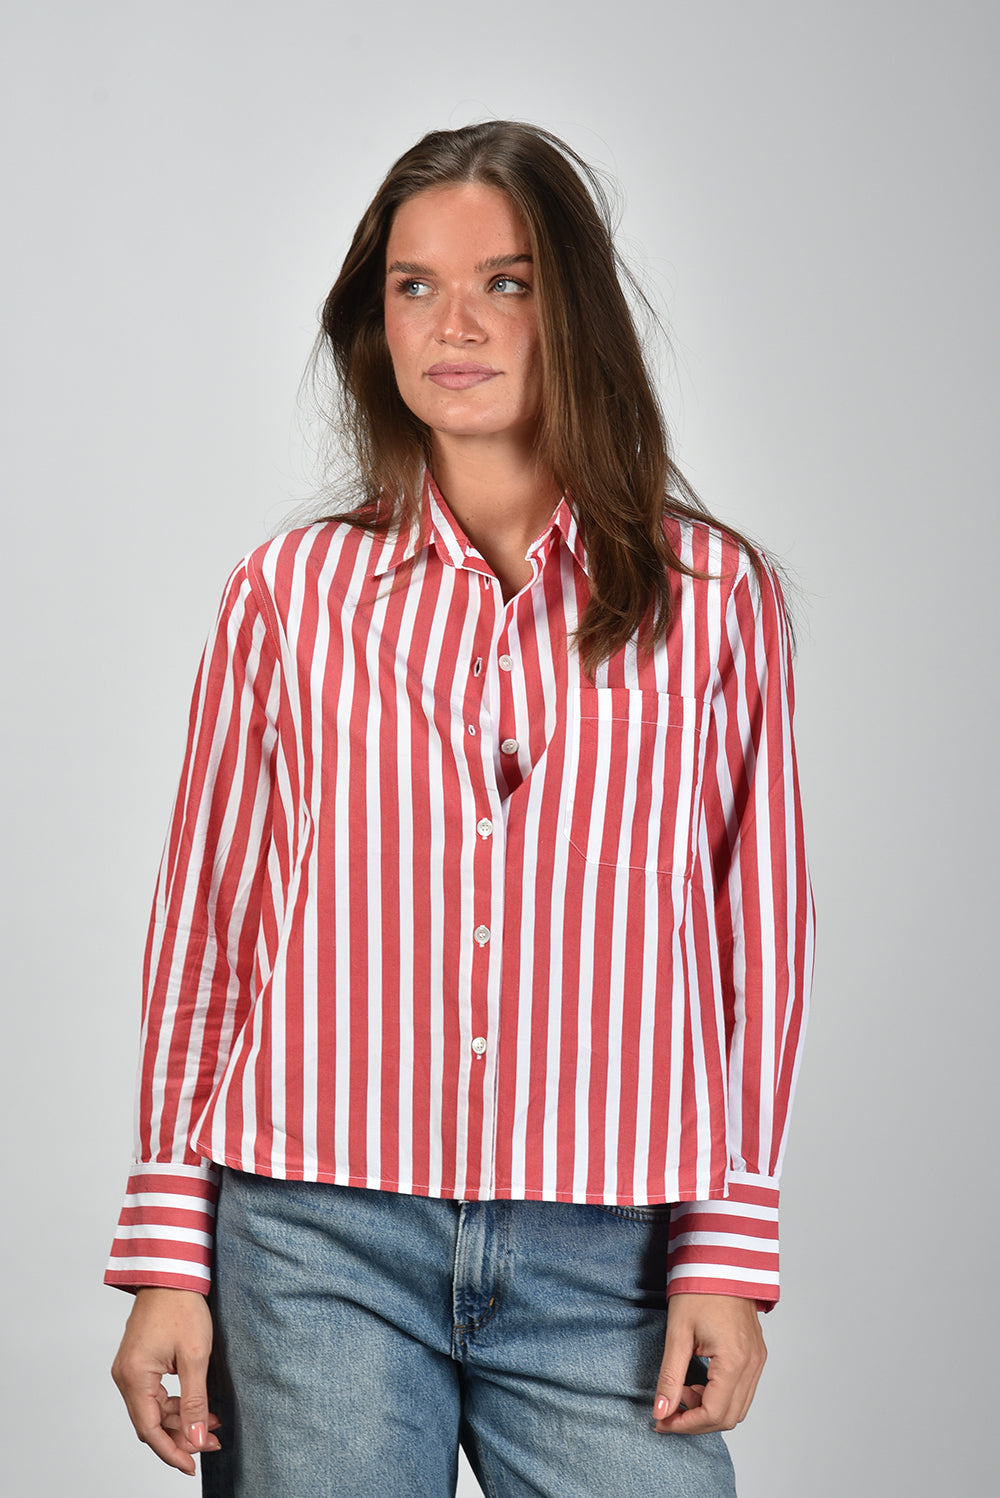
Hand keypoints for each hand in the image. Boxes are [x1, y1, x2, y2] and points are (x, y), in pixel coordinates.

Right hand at [111, 1287, 220, 1474]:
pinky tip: (198, 1405)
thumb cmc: (182, 1306)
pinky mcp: (138, 1363)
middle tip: (212, 1442)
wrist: (171, 1273)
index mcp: (134, 1377)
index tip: (193, 1466)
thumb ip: (195, 1401)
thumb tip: (197, 1439)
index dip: (172, 1452)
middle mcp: (125, 1377)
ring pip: (153, 1410)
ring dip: (180, 1420)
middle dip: (181, 1436)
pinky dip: (175, 1404)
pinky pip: (154, 1395)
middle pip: (151, 1423)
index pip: (150, 1430)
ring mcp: (130, 1370)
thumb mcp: (196, 1356)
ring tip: (212, 1422)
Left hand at [653, 1292, 765, 1434]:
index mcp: (735, 1360)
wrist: (721, 1261)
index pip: (713, 1413)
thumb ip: (670, 1376)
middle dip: (695, 1420)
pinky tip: (697, 1382)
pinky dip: (719, 1396)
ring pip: (737, 1407)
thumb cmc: (699, 1289)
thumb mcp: (678, 1333)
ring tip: (681, 1390)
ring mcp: (757, 1360)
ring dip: (707, 1409)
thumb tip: (660, 1411)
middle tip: (667, 1411)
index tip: (662, 1421)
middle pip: (728, 1418)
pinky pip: (742, 1391)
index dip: (685, 1424)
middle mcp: (752, 1364)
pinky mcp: (756, 1355)